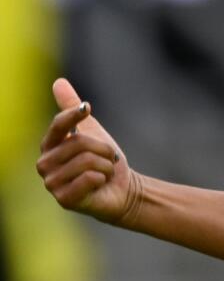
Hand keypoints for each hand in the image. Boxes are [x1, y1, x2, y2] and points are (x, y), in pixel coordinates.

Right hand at [36, 79, 136, 223]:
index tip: (88, 108)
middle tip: (107, 160)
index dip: (74, 114)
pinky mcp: (64, 199)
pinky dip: (103, 178)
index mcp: (49, 146)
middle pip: (80, 143)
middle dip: (104, 150)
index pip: (58, 124)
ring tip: (103, 173)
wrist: (121, 189)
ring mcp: (52, 183)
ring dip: (106, 166)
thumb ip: (72, 108)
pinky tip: (99, 185)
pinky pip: (90, 178)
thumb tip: (58, 81)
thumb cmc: (103, 159)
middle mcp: (45, 164)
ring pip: (87, 161)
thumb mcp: (91, 130)